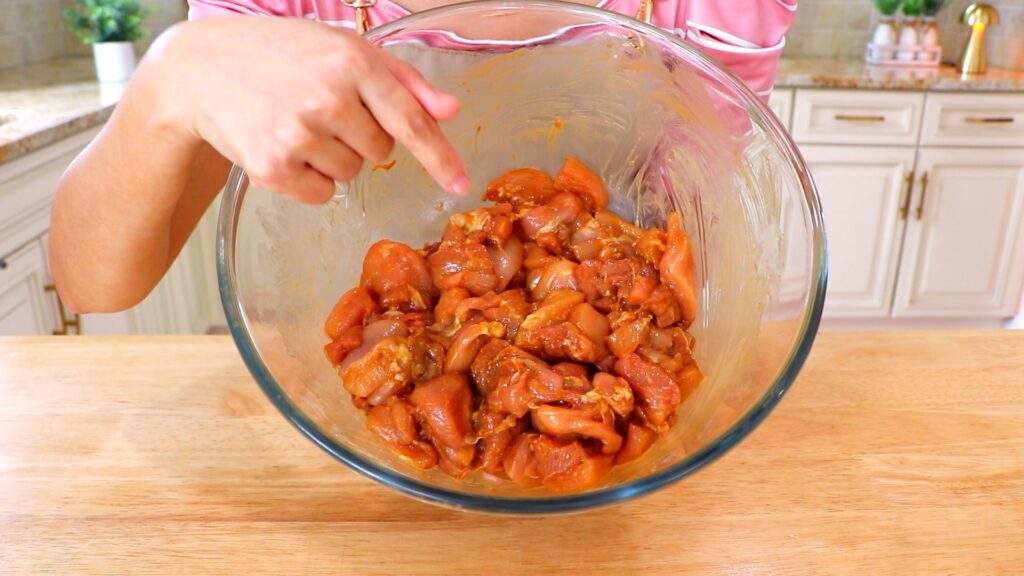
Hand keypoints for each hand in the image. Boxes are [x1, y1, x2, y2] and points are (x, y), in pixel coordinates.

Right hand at [149, 16, 468, 202]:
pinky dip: (309, 179)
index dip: (440, 157)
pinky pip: (322, 194)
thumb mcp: (343, 49)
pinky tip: (283, 146)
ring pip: (351, 173)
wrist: (200, 69)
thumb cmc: (282, 54)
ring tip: (296, 122)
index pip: (412, 120)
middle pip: (380, 149)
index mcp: (353, 62)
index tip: (461, 183)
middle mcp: (328, 97)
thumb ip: (403, 80)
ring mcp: (298, 134)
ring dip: (332, 156)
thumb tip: (450, 110)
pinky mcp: (272, 168)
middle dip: (360, 134)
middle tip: (320, 107)